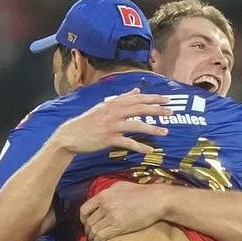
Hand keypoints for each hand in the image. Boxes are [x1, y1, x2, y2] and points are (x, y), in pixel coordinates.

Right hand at [53, 88, 170, 153]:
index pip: (137, 98)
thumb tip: (137, 90)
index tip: (167, 99)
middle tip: (171, 112)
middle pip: (140, 108)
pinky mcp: (109, 139)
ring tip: (165, 132)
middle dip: (157, 110)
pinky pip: (128, 143)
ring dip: (152, 129)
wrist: (70, 135)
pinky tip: (150, 150)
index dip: (153, 98)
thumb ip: (121, 98)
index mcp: (113, 103)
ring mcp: (111, 125)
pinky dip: (140, 147)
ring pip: (136, 125)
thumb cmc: (88, 121)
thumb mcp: (103, 106)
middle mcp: (113, 112)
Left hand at [79, 181, 165, 240]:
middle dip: (89, 229)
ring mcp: (111, 217)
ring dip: (93, 236)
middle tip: (93, 233)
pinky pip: (102, 236)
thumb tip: (100, 199)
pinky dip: (99, 240)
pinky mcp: (119, 227)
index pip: (84, 209)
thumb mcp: (121, 186)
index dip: (84, 218)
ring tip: (97, 238)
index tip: (87, 222)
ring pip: (94, 231)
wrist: (156, 200)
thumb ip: (108, 192)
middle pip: (88, 222)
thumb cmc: (141, 192)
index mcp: (104, 195)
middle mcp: (105, 206)